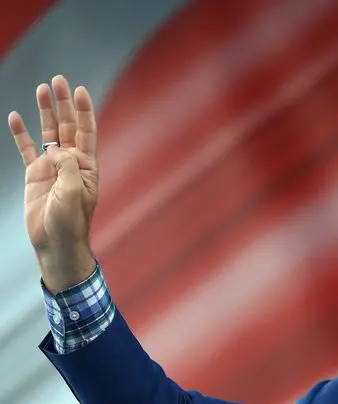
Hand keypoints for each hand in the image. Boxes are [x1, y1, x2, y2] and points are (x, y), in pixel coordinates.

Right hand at [9, 75, 98, 293]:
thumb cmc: (70, 220)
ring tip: (41, 89)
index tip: (80, 90)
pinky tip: (16, 117)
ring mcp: (52, 166)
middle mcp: (71, 161)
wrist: (55, 241)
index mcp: (87, 165)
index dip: (84, 110)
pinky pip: (27, 149)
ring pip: (48, 132)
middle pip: (67, 125)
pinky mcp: (35, 174)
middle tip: (57, 80)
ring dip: (45, 111)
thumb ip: (67, 166)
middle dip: (63, 103)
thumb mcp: (73, 192)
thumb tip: (55, 149)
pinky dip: (21, 133)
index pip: (86, 130)